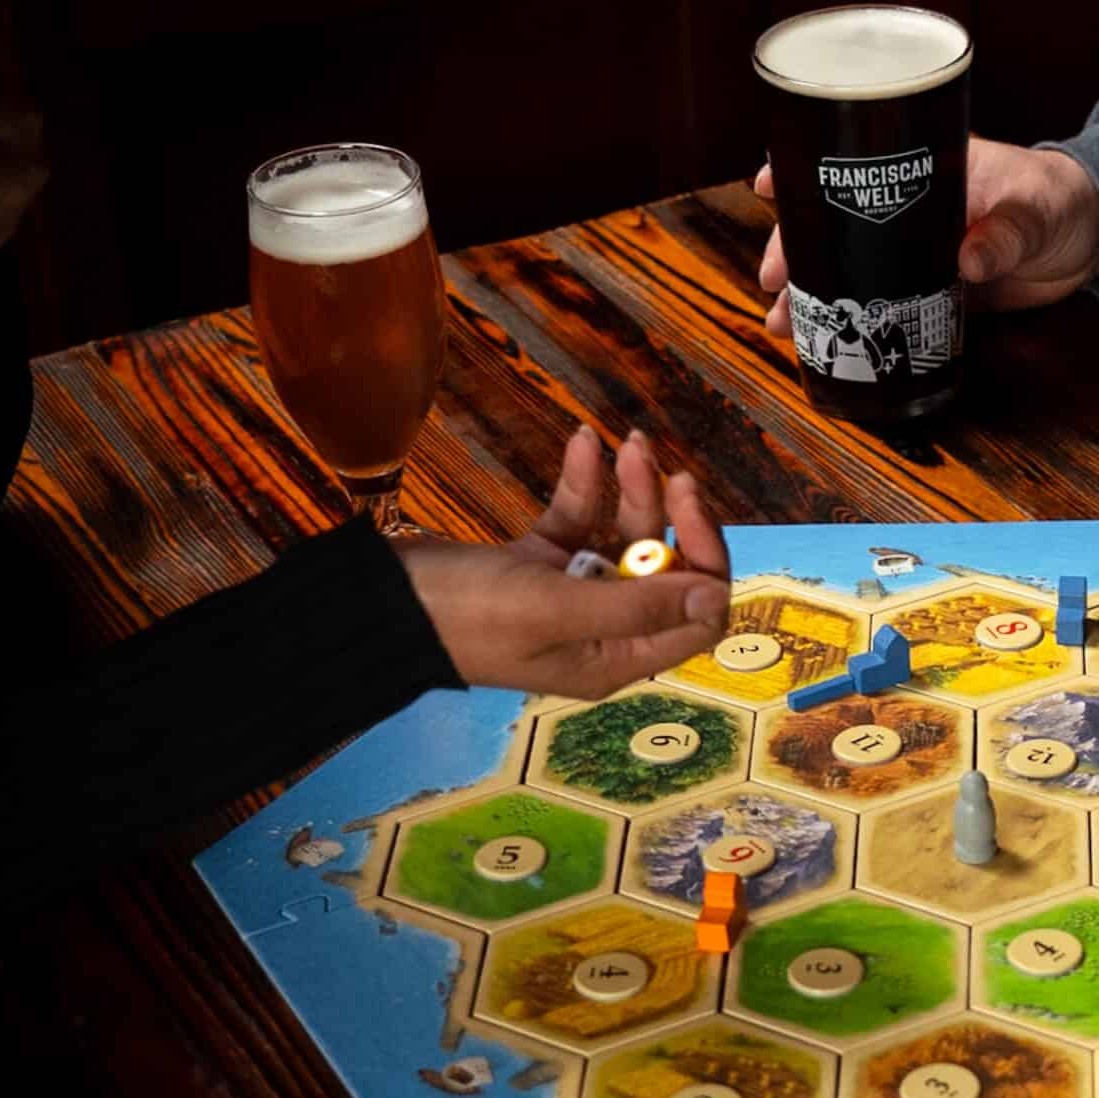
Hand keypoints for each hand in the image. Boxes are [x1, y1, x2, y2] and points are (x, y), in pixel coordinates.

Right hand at [401, 425, 730, 696]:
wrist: (382, 605)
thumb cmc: (468, 616)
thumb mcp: (557, 610)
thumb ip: (639, 605)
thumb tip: (716, 597)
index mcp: (616, 657)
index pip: (694, 615)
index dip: (704, 560)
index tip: (687, 507)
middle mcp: (602, 629)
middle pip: (664, 567)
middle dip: (665, 512)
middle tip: (659, 464)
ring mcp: (570, 594)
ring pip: (622, 536)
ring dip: (627, 488)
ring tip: (623, 441)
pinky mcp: (538, 563)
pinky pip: (577, 519)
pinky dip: (582, 484)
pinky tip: (581, 442)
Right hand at [752, 137, 1098, 339]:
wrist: (1092, 239)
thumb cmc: (1060, 198)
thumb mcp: (1032, 208)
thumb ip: (1005, 234)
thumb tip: (968, 262)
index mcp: (924, 169)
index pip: (852, 160)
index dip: (803, 171)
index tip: (766, 184)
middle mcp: (908, 209)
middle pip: (837, 225)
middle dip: (796, 252)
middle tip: (771, 284)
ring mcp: (918, 251)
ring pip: (853, 270)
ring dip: (817, 296)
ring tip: (784, 326)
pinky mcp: (934, 290)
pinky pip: (885, 305)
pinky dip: (857, 324)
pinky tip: (828, 345)